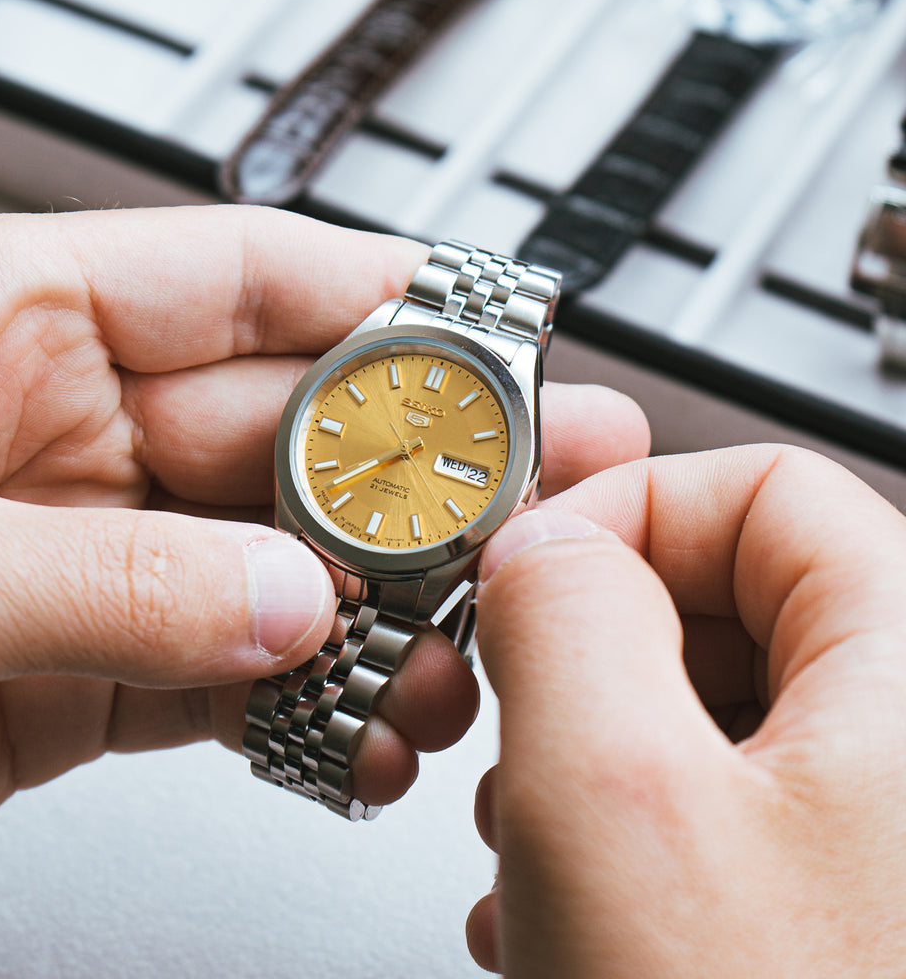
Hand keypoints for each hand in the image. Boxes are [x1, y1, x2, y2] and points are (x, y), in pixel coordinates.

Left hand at [0, 205, 649, 870]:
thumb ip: (112, 583)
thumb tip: (281, 604)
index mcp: (1, 324)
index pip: (232, 276)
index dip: (372, 296)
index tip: (483, 326)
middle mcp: (54, 431)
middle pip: (280, 433)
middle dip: (404, 481)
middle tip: (507, 512)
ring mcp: (80, 556)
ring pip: (268, 565)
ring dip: (365, 616)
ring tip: (445, 655)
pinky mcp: (75, 672)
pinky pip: (221, 672)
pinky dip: (295, 707)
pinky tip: (357, 729)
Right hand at [469, 444, 905, 975]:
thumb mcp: (615, 798)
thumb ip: (564, 616)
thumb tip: (539, 546)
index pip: (768, 488)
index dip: (626, 508)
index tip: (531, 571)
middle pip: (729, 599)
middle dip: (592, 646)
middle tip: (524, 707)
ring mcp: (878, 835)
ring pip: (705, 709)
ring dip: (590, 749)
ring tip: (536, 830)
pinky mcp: (836, 906)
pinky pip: (715, 806)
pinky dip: (620, 828)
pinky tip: (562, 901)